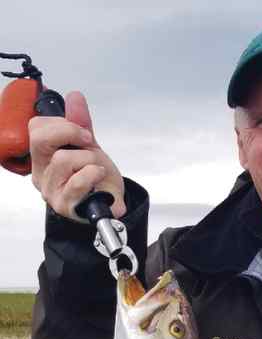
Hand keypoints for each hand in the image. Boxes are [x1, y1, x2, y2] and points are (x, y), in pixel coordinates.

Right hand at [29, 91, 125, 220]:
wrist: (113, 202)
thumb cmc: (96, 177)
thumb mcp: (89, 146)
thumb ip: (80, 122)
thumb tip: (74, 97)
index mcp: (42, 156)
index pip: (36, 128)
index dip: (62, 124)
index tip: (83, 133)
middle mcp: (41, 174)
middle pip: (40, 140)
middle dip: (70, 134)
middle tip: (89, 143)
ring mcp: (51, 191)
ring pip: (62, 160)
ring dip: (89, 159)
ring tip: (97, 168)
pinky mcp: (65, 206)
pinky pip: (76, 182)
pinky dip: (92, 174)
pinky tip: (99, 176)